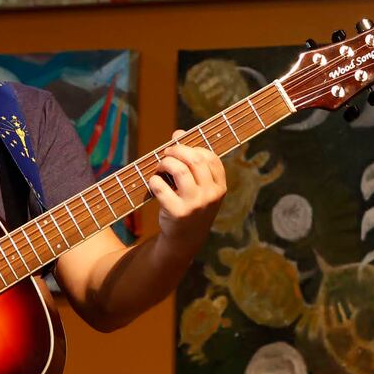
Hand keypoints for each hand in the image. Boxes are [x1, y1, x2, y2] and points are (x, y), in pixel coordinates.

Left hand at [148, 130, 225, 252]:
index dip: (193, 148)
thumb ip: (191, 161)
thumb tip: (178, 133)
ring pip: (179, 169)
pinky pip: (161, 186)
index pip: (210, 157)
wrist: (184, 240)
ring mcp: (195, 204)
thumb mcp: (198, 187)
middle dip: (176, 151)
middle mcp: (211, 195)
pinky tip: (154, 184)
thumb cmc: (190, 206)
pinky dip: (153, 181)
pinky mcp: (177, 212)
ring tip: (160, 167)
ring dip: (164, 163)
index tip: (181, 149)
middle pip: (194, 159)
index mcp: (220, 187)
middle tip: (166, 154)